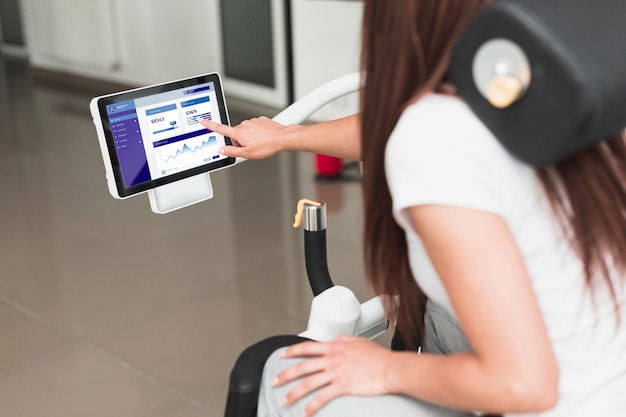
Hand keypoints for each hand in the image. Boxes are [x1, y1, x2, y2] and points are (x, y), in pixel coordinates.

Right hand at [199, 116, 293, 158]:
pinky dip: (256, 133)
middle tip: (249, 148)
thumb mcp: (247, 154)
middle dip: (239, 141)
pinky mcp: (260, 120)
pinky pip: (254, 127)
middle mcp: (244, 125)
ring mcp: (253, 121)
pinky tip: (263, 138)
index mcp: (238, 133)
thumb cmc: (267, 146)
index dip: (210, 125)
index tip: (203, 121)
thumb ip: (232, 152)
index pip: (220, 129)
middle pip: (235, 134)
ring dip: (248, 137)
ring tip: (258, 143)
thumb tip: (221, 150)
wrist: (282, 138)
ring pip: (245, 131)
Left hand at [275, 335, 394, 416]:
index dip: (292, 351)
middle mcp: (332, 358)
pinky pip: (322, 398)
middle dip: (285, 374)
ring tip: (285, 401)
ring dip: (294, 393)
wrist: (390, 367)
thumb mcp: (358, 341)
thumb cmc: (378, 356)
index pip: (308, 347)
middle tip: (275, 381)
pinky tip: (305, 412)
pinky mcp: (342, 386)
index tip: (282, 355)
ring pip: (308, 383)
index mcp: (335, 347)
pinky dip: (311, 406)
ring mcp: (336, 372)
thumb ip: (344, 340)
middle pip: (302, 366)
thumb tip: (336, 340)